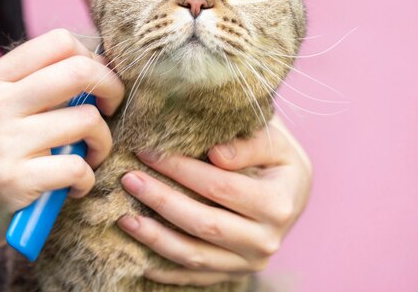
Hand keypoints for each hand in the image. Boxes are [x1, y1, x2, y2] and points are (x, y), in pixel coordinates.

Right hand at [0, 29, 123, 261]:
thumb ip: (35, 85)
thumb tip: (98, 65)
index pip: (60, 41)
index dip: (92, 59)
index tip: (95, 84)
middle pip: (80, 72)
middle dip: (112, 89)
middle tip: (109, 109)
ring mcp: (3, 141)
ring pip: (87, 120)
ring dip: (103, 141)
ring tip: (90, 155)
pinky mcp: (14, 180)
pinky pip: (78, 167)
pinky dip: (87, 179)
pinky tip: (75, 185)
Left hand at [118, 116, 311, 285]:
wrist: (294, 191)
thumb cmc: (277, 158)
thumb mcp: (274, 140)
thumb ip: (249, 143)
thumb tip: (215, 154)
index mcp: (278, 203)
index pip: (220, 187)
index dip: (181, 169)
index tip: (147, 151)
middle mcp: (267, 240)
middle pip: (204, 224)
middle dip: (160, 200)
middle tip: (129, 180)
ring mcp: (250, 262)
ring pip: (194, 255)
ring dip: (155, 238)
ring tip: (124, 217)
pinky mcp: (235, 273)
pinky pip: (196, 276)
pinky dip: (166, 269)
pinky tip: (139, 256)